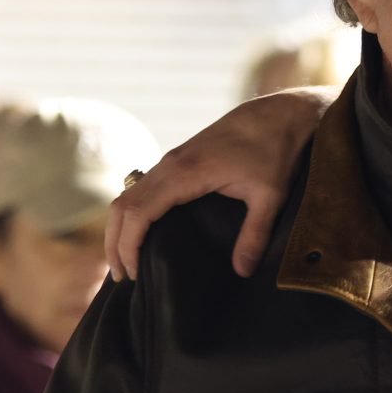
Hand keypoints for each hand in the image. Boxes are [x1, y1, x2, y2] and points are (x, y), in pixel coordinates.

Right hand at [106, 87, 329, 281]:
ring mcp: (170, 161)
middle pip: (123, 206)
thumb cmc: (274, 150)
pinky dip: (131, 214)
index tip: (131, 272)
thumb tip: (242, 271)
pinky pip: (140, 190)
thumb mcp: (270, 196)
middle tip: (120, 277)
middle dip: (115, 243)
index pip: (139, 212)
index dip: (129, 245)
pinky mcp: (176, 161)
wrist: (276, 114)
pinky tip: (138, 234)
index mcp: (185, 173)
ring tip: (123, 262)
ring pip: (127, 196)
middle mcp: (169, 165)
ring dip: (119, 228)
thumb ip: (255, 234)